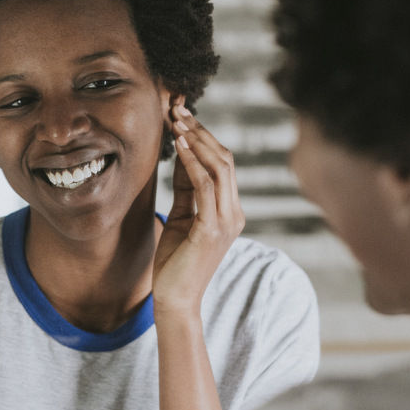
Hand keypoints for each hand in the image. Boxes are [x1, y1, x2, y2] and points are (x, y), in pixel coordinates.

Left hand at [153, 101, 245, 316]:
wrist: (176, 300)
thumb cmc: (175, 263)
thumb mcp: (181, 217)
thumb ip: (186, 189)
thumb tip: (183, 155)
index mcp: (230, 211)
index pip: (223, 164)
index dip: (204, 137)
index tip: (183, 116)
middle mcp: (234, 213)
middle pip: (225, 160)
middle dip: (201, 131)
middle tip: (179, 110)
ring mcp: (227, 221)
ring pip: (220, 168)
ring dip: (197, 140)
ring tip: (177, 120)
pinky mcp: (212, 229)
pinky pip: (206, 187)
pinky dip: (194, 162)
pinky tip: (180, 145)